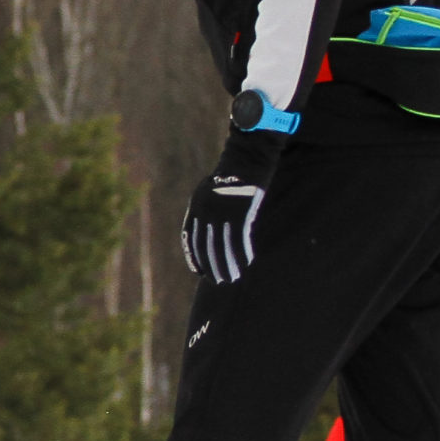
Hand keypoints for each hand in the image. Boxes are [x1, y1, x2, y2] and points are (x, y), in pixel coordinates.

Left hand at [182, 132, 283, 284]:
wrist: (246, 158)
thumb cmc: (230, 175)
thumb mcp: (210, 192)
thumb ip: (206, 212)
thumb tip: (209, 235)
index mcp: (196, 207)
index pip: (191, 239)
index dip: (195, 258)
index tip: (201, 273)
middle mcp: (207, 211)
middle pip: (207, 246)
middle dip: (213, 266)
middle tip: (220, 282)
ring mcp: (224, 212)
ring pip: (224, 246)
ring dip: (229, 265)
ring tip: (233, 278)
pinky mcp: (241, 211)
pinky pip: (240, 238)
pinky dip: (243, 252)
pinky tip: (247, 262)